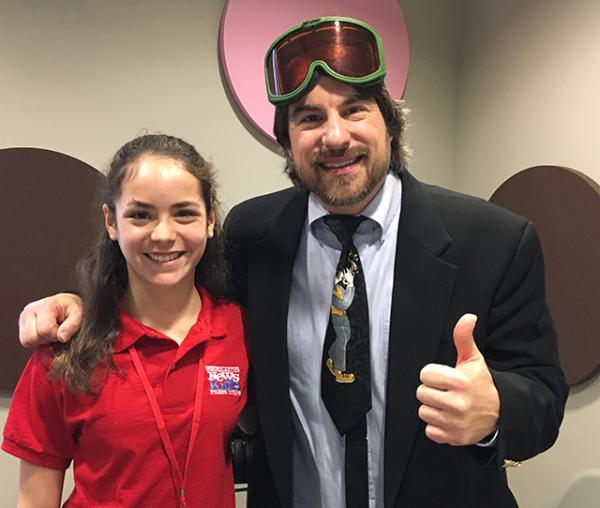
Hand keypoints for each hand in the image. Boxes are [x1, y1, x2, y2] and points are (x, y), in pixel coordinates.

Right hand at [18, 293, 82, 347]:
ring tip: (50, 331)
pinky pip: (25, 340)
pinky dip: (36, 340)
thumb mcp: (78, 314)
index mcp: (45, 306)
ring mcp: (24, 317)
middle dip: (46, 339)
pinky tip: (44, 332)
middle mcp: (31, 310)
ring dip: (40, 340)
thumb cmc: (70, 307)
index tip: (62, 331)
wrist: (65, 303)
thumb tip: (62, 337)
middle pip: (31, 337)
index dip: (55, 335)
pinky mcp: (22, 324)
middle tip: (55, 331)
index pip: (45, 330)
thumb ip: (72, 326)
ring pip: (26, 341)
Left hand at [416, 314, 499, 445]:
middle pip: (421, 393)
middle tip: (446, 391)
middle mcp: (458, 403)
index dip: (433, 374)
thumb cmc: (482, 384)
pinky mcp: (454, 438)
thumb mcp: (474, 359)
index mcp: (460, 381)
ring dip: (433, 408)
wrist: (501, 413)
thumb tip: (468, 317)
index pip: (425, 374)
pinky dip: (437, 426)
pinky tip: (449, 419)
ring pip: (423, 411)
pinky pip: (429, 430)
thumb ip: (464, 337)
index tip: (445, 377)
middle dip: (432, 390)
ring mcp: (455, 422)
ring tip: (447, 404)